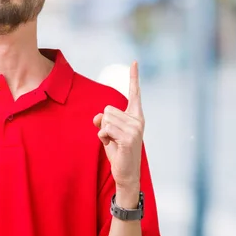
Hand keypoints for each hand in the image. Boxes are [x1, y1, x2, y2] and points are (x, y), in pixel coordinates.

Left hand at [94, 62, 144, 191]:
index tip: (134, 61)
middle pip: (108, 109)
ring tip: (113, 142)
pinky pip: (105, 129)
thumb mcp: (109, 132)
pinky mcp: (128, 138)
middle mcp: (138, 120)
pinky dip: (103, 137)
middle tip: (113, 137)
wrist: (126, 173)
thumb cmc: (118, 151)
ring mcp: (134, 129)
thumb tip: (98, 117)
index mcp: (136, 116)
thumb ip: (104, 120)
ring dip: (103, 131)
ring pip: (105, 119)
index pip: (135, 93)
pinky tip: (112, 146)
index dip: (133, 77)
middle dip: (104, 123)